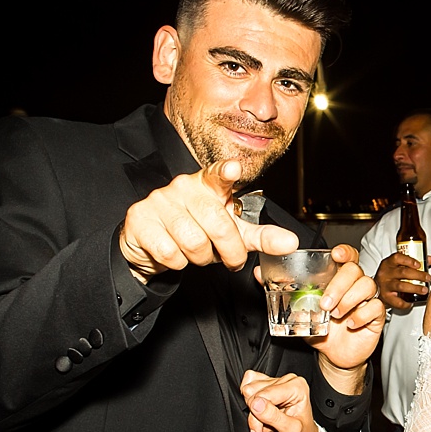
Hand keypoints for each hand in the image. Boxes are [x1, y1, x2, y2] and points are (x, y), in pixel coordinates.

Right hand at [120, 158, 298, 275]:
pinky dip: (177, 263)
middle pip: (217, 224)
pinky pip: (169, 253)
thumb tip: (290, 243)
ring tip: (196, 253)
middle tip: (229, 259)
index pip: (217, 174)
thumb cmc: (196, 231)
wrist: (151, 244)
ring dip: (201, 259)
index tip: (233, 168)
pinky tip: (174, 254)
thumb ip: (261, 236)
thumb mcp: (232, 232)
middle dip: (230, 251)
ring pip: (194, 242)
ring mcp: (159, 201)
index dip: (226, 172)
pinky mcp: (140, 219)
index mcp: (207, 185)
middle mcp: (183, 187)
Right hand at [241, 370, 317, 431]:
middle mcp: (286, 381)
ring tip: (267, 422)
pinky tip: (261, 415)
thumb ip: (273, 417)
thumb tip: (256, 403)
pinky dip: (249, 406)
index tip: (260, 430)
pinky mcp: (264, 386)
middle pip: (253, 392)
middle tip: (267, 427)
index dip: (259, 413)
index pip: (265, 394)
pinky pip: (245, 389)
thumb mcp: (291, 431)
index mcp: (297, 387)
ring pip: (248, 392)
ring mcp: (274, 382)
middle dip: (256, 414)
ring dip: (254, 413)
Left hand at [254, 245, 383, 387]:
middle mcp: (354, 285)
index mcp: (338, 278)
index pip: (347, 256)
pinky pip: (376, 307)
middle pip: (356, 270)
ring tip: (335, 315)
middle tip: (324, 303)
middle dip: (339, 285)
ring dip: (349, 299)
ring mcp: (367, 300)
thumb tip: (259, 275)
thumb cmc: (320, 329)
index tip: (336, 255)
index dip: (344, 252)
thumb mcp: (298, 310)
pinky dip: (362, 314)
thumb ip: (282, 291)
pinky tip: (350, 323)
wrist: (334, 355)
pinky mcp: (376, 316)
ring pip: (367, 286)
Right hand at [374, 251, 430, 309]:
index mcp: (388, 263)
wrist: (375, 289)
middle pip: (402, 272)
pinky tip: (412, 302)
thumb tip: (430, 259)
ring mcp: (384, 286)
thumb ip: (414, 262)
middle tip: (427, 278)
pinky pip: (397, 301)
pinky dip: (406, 303)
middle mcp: (385, 273)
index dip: (409, 260)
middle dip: (418, 275)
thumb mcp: (399, 266)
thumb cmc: (390, 276)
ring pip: (401, 286)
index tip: (419, 264)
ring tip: (424, 290)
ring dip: (415, 288)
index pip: (397, 258)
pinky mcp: (385, 297)